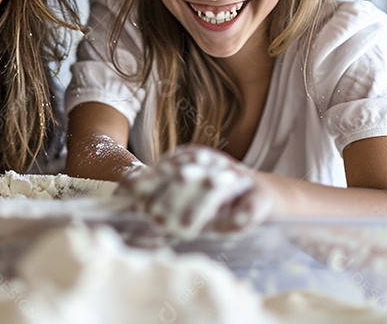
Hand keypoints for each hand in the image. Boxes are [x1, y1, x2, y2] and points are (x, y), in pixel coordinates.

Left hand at [116, 145, 270, 238]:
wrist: (263, 196)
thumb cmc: (212, 199)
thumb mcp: (181, 190)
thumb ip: (153, 189)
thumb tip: (123, 189)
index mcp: (190, 157)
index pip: (165, 169)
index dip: (149, 187)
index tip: (139, 208)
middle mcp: (214, 163)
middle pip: (187, 176)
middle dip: (169, 200)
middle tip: (157, 221)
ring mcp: (238, 178)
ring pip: (215, 189)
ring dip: (198, 209)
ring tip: (184, 228)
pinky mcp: (260, 195)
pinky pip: (249, 205)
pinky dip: (240, 217)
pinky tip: (232, 226)